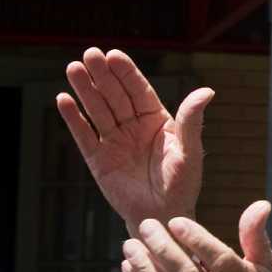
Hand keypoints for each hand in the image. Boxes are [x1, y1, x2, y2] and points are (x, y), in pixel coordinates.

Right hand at [56, 48, 211, 233]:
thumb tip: (207, 91)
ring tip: (73, 69)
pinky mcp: (98, 160)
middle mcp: (133, 126)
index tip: (114, 55)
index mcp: (156, 119)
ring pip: (97, 110)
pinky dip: (73, 119)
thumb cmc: (182, 185)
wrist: (164, 217)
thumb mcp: (189, 152)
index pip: (138, 90)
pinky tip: (63, 100)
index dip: (125, 72)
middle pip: (114, 95)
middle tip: (90, 54)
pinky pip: (84, 135)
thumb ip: (192, 121)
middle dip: (102, 75)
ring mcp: (114, 142)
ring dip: (85, 90)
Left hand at [123, 201, 271, 271]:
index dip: (197, 240)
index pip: (220, 260)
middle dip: (163, 249)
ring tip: (131, 245)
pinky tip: (130, 268)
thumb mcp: (266, 265)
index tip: (176, 220)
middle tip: (146, 226)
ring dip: (146, 269)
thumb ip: (255, 235)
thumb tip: (260, 204)